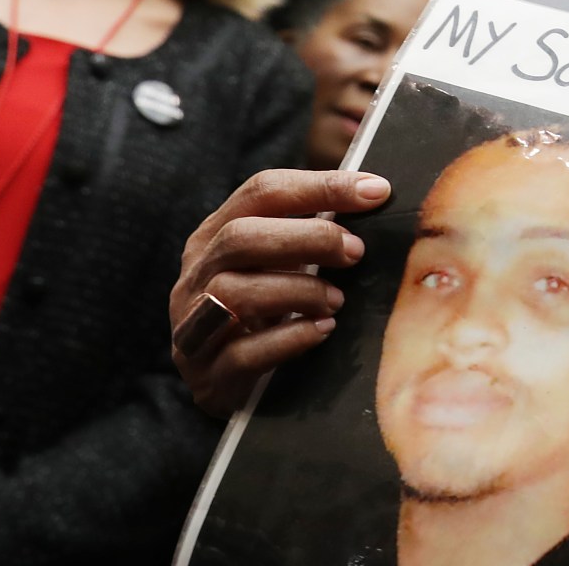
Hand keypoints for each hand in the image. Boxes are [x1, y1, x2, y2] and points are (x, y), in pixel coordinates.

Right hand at [171, 168, 389, 415]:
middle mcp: (196, 274)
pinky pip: (243, 353)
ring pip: (235, 293)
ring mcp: (193, 324)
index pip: (262, 192)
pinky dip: (289, 339)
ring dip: (299, 290)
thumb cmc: (258, 310)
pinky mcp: (206, 373)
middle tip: (356, 251)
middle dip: (307, 237)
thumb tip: (374, 198)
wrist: (220, 382)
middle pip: (239, 236)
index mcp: (213, 235)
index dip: (320, 186)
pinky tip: (323, 330)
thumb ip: (306, 233)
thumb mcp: (270, 265)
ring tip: (337, 298)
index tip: (375, 191)